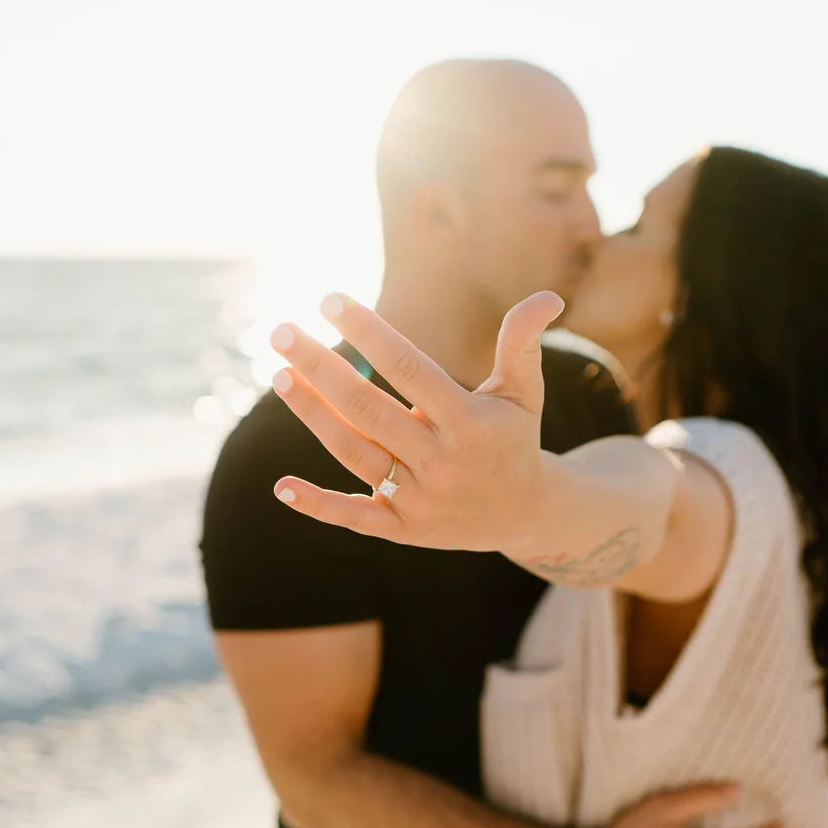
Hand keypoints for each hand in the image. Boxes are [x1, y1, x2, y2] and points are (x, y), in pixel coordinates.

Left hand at [268, 291, 562, 551]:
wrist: (524, 515)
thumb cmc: (513, 439)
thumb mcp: (523, 392)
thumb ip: (522, 343)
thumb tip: (548, 296)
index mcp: (468, 423)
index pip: (409, 370)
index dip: (369, 334)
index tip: (329, 300)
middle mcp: (440, 462)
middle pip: (368, 410)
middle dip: (320, 368)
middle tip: (280, 331)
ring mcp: (419, 500)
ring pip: (355, 455)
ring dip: (313, 416)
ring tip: (278, 376)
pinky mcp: (402, 531)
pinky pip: (354, 517)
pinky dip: (317, 505)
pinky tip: (281, 486)